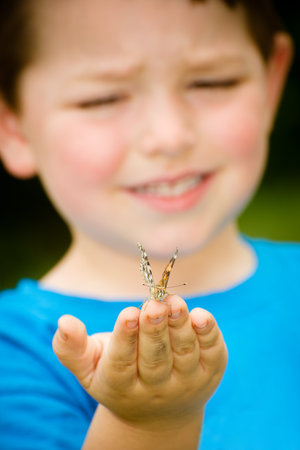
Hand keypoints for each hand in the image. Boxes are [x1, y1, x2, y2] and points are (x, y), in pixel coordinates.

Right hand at [52, 295, 226, 428]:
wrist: (158, 413)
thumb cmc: (117, 379)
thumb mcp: (88, 368)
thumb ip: (71, 347)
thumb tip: (64, 321)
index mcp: (120, 385)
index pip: (122, 363)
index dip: (126, 338)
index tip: (128, 313)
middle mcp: (155, 388)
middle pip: (155, 359)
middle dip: (154, 330)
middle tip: (154, 305)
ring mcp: (185, 382)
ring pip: (184, 354)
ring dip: (180, 327)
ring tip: (175, 303)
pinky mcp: (210, 372)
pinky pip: (212, 354)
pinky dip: (209, 335)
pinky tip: (201, 315)